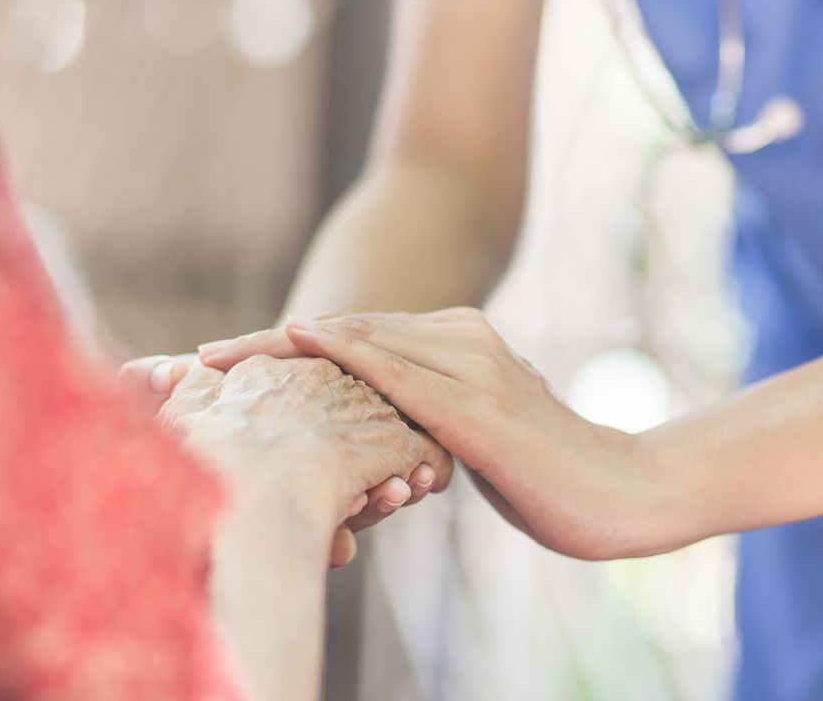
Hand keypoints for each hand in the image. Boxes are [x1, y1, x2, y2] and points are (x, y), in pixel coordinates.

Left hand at [199, 309, 661, 560]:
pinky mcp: (478, 408)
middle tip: (196, 359)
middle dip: (265, 347)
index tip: (228, 362)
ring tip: (216, 359)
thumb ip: (438, 424)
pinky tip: (297, 346)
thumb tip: (400, 443)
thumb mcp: (481, 440)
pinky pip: (397, 374)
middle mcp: (462, 342)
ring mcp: (471, 368)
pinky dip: (342, 356)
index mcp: (461, 345)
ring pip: (359, 344)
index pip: (358, 337)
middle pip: (345, 332)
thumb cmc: (557, 476)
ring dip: (282, 350)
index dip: (289, 348)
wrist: (626, 491)